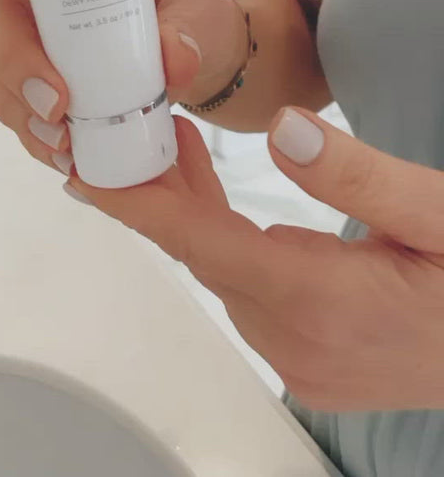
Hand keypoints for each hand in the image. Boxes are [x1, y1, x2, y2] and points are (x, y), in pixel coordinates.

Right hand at [0, 0, 246, 170]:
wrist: (203, 68)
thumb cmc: (195, 20)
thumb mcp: (201, 16)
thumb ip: (190, 30)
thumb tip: (175, 58)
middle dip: (9, 55)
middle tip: (56, 100)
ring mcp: (28, 41)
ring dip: (14, 105)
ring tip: (62, 138)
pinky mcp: (32, 87)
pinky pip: (10, 109)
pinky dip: (30, 133)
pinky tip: (64, 153)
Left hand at [65, 108, 443, 412]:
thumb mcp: (439, 212)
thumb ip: (359, 175)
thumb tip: (280, 131)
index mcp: (323, 301)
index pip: (204, 245)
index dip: (141, 206)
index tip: (87, 178)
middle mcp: (299, 343)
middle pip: (206, 257)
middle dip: (167, 193)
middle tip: (143, 129)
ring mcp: (303, 363)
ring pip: (225, 276)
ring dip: (199, 217)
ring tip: (182, 150)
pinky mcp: (312, 367)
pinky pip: (250, 299)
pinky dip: (230, 249)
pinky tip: (230, 211)